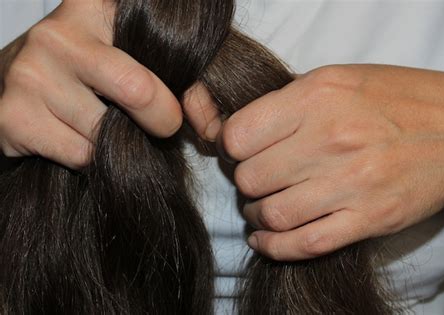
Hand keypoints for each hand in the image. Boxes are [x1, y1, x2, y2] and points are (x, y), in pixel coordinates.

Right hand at [0, 0, 207, 168]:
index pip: (155, 32)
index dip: (177, 75)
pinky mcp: (12, 116)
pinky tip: (77, 133)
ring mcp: (31, 74)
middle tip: (161, 123)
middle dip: (161, 119)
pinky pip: (80, 155)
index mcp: (95, 6)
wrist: (19, 82)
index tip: (176, 94)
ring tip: (102, 121)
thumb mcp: (135, 57)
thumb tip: (212, 126)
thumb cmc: (90, 69)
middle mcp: (58, 34)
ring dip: (117, 141)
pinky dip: (90, 157)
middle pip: (138, 90)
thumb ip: (184, 80)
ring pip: (105, 133)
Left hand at [218, 65, 443, 260]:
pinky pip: (304, 244)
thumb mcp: (338, 79)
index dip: (231, 147)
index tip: (240, 152)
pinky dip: (275, 248)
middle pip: (251, 177)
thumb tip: (243, 133)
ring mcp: (352, 183)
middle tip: (257, 180)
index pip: (239, 135)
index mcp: (317, 97)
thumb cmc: (397, 99)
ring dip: (258, 216)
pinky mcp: (369, 218)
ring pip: (272, 214)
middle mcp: (331, 138)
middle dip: (246, 182)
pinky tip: (265, 241)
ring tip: (262, 208)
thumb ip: (288, 103)